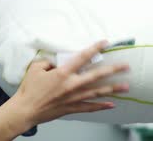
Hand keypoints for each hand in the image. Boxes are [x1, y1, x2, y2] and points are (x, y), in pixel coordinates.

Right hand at [13, 40, 129, 126]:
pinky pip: (89, 107)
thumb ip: (48, 62)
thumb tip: (56, 62)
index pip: (83, 57)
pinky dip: (101, 106)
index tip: (105, 43)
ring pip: (97, 92)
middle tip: (126, 66)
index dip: (95, 49)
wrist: (26, 110)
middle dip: (113, 70)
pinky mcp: (72, 108)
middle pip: (97, 76)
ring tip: (126, 86)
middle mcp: (72, 85)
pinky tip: (111, 105)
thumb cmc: (29, 89)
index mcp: (63, 73)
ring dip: (113, 89)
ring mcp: (73, 98)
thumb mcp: (36, 68)